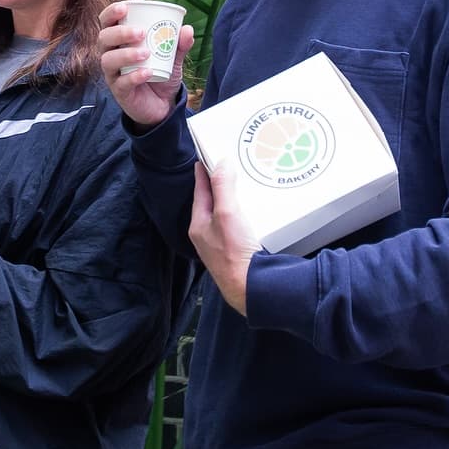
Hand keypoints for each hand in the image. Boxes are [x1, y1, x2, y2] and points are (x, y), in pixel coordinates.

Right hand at [97, 2, 195, 127]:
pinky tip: (148, 72)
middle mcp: (112, 56)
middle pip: (103, 39)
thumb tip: (187, 29)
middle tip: (141, 32)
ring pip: (108, 60)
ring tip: (146, 53)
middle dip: (120, 33)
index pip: (106, 23)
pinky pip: (121, 83)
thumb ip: (179, 44)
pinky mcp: (120, 92)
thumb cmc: (160, 74)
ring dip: (126, 54)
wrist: (164, 105)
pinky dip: (134, 76)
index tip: (124, 7)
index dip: (110, 13)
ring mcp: (114, 75)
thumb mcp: (172, 58)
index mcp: (120, 42)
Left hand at [188, 162, 259, 316]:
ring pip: (221, 219)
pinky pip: (233, 230)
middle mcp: (206, 237)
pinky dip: (239, 219)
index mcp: (198, 226)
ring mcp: (219, 247)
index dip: (203, 175)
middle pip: (210, 206)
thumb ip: (222, 187)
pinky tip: (249, 219)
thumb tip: (221, 164)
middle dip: (215, 190)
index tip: (203, 161)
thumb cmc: (234, 253)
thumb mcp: (227, 213)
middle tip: (222, 173)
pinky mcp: (234, 255)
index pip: (200, 193)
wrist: (249, 287)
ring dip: (228, 204)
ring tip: (237, 192)